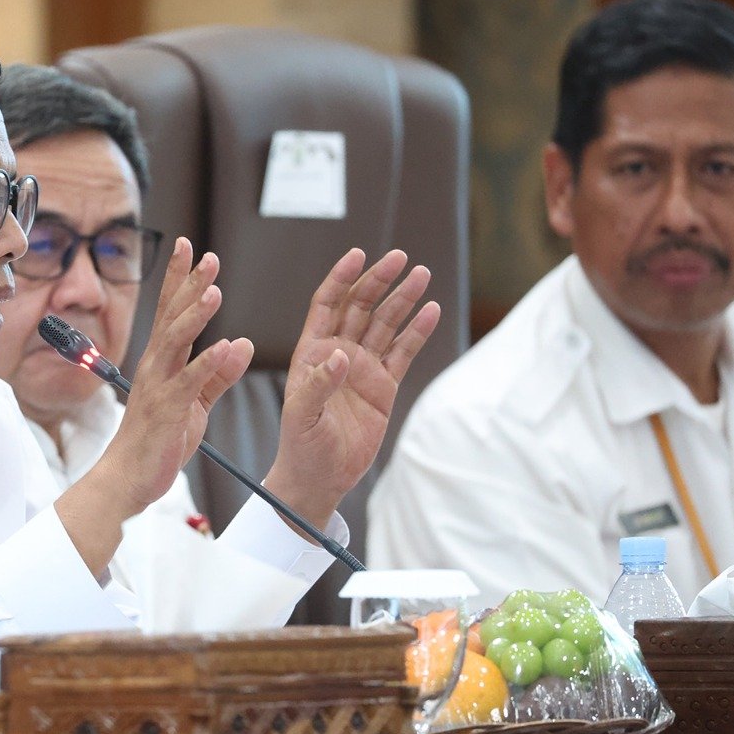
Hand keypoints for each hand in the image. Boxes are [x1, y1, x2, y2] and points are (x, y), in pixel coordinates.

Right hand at [57, 238, 251, 574]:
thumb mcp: (196, 403)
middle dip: (188, 284)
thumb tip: (241, 344)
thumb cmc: (158, 441)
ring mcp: (158, 386)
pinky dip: (208, 363)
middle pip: (172, 316)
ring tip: (214, 289)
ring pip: (176, 342)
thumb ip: (218, 373)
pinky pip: (189, 382)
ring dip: (195, 314)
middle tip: (206, 255)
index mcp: (162, 362)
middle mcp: (156, 367)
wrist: (129, 479)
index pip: (172, 311)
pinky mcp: (166, 410)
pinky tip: (226, 345)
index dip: (181, 279)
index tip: (192, 247)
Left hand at [264, 248, 439, 526]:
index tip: (358, 255)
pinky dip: (417, 332)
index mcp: (312, 353)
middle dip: (379, 281)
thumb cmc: (301, 446)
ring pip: (385, 324)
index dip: (341, 278)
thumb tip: (340, 355)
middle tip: (400, 258)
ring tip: (421, 275)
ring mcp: (363, 368)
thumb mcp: (302, 417)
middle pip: (361, 306)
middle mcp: (338, 353)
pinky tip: (432, 310)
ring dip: (402, 299)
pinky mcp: (384, 386)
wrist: (321, 478)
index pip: (327, 304)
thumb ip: (318, 386)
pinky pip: (403, 352)